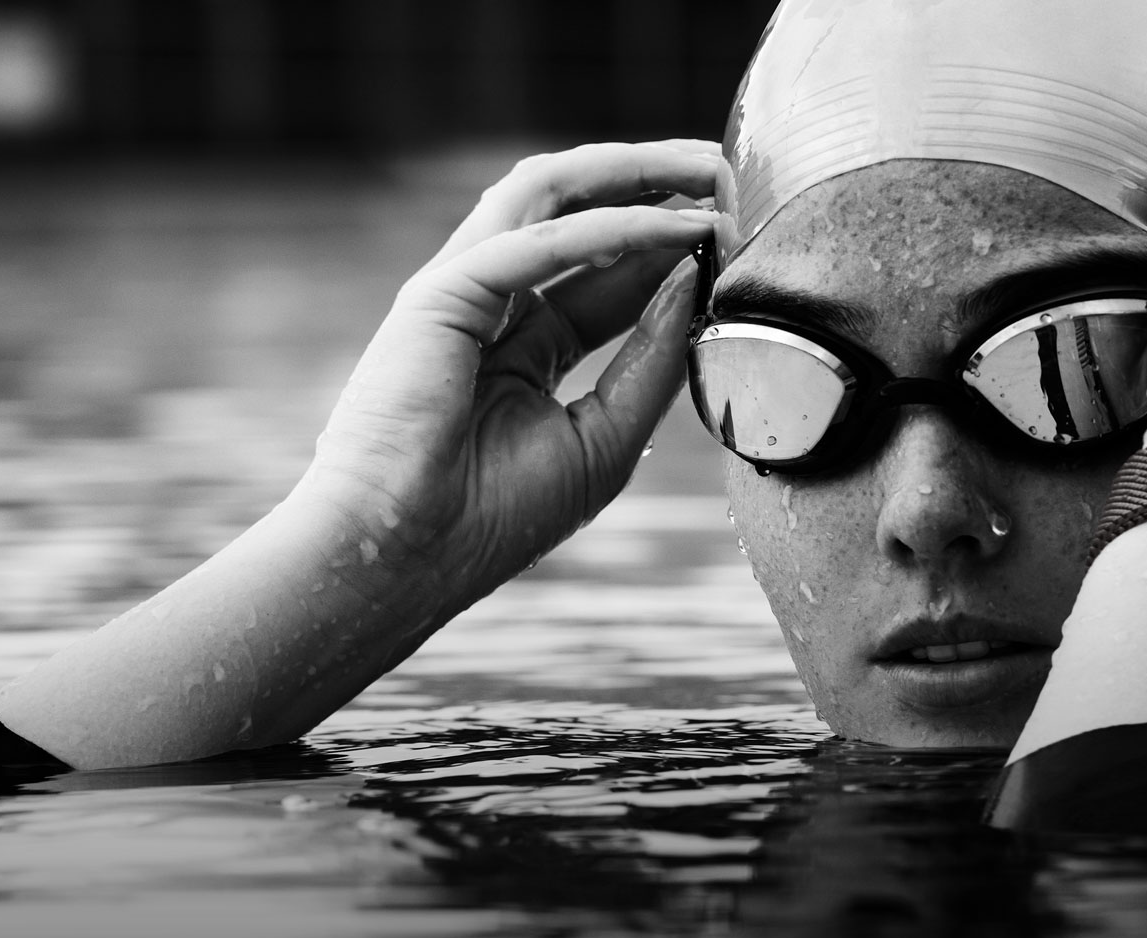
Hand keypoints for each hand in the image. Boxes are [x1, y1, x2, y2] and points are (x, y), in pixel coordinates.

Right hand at [296, 141, 722, 621]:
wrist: (404, 558)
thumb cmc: (493, 517)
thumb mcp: (604, 437)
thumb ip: (650, 361)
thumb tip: (693, 280)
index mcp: (527, 347)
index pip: (610, 274)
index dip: (674, 247)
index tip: (742, 230)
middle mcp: (493, 306)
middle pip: (582, 215)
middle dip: (657, 185)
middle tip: (730, 169)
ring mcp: (462, 293)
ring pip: (549, 196)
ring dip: (632, 175)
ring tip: (705, 169)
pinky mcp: (439, 295)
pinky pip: (534, 242)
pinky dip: (607, 230)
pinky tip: (668, 228)